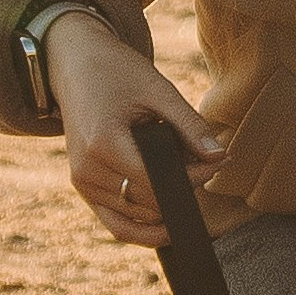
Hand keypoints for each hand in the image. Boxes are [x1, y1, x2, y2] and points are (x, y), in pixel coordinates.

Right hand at [45, 11, 222, 248]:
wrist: (75, 65)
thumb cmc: (117, 72)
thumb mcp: (158, 90)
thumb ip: (190, 125)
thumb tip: (220, 156)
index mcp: (103, 144)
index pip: (157, 183)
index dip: (194, 178)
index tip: (219, 161)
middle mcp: (87, 171)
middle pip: (150, 204)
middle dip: (185, 189)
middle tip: (210, 167)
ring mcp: (82, 183)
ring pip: (137, 218)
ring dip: (167, 206)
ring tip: (188, 178)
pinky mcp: (83, 188)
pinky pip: (116, 224)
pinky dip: (144, 229)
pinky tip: (170, 221)